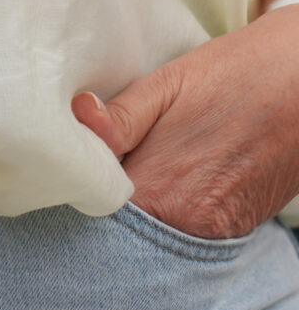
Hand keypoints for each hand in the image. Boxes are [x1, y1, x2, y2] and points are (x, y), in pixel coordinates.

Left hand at [71, 4, 298, 238]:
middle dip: (105, 209)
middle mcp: (189, 227)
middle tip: (98, 171)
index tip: (70, 175)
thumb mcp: (170, 83)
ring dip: (138, 212)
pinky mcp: (239, 229)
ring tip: (137, 170)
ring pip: (156, 236)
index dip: (79, 195)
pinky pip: (187, 233)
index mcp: (161, 193)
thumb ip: (120, 117)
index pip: (96, 218)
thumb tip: (76, 121)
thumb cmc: (239, 73)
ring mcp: (218, 234)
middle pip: (123, 235)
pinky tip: (171, 180)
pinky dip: (171, 214)